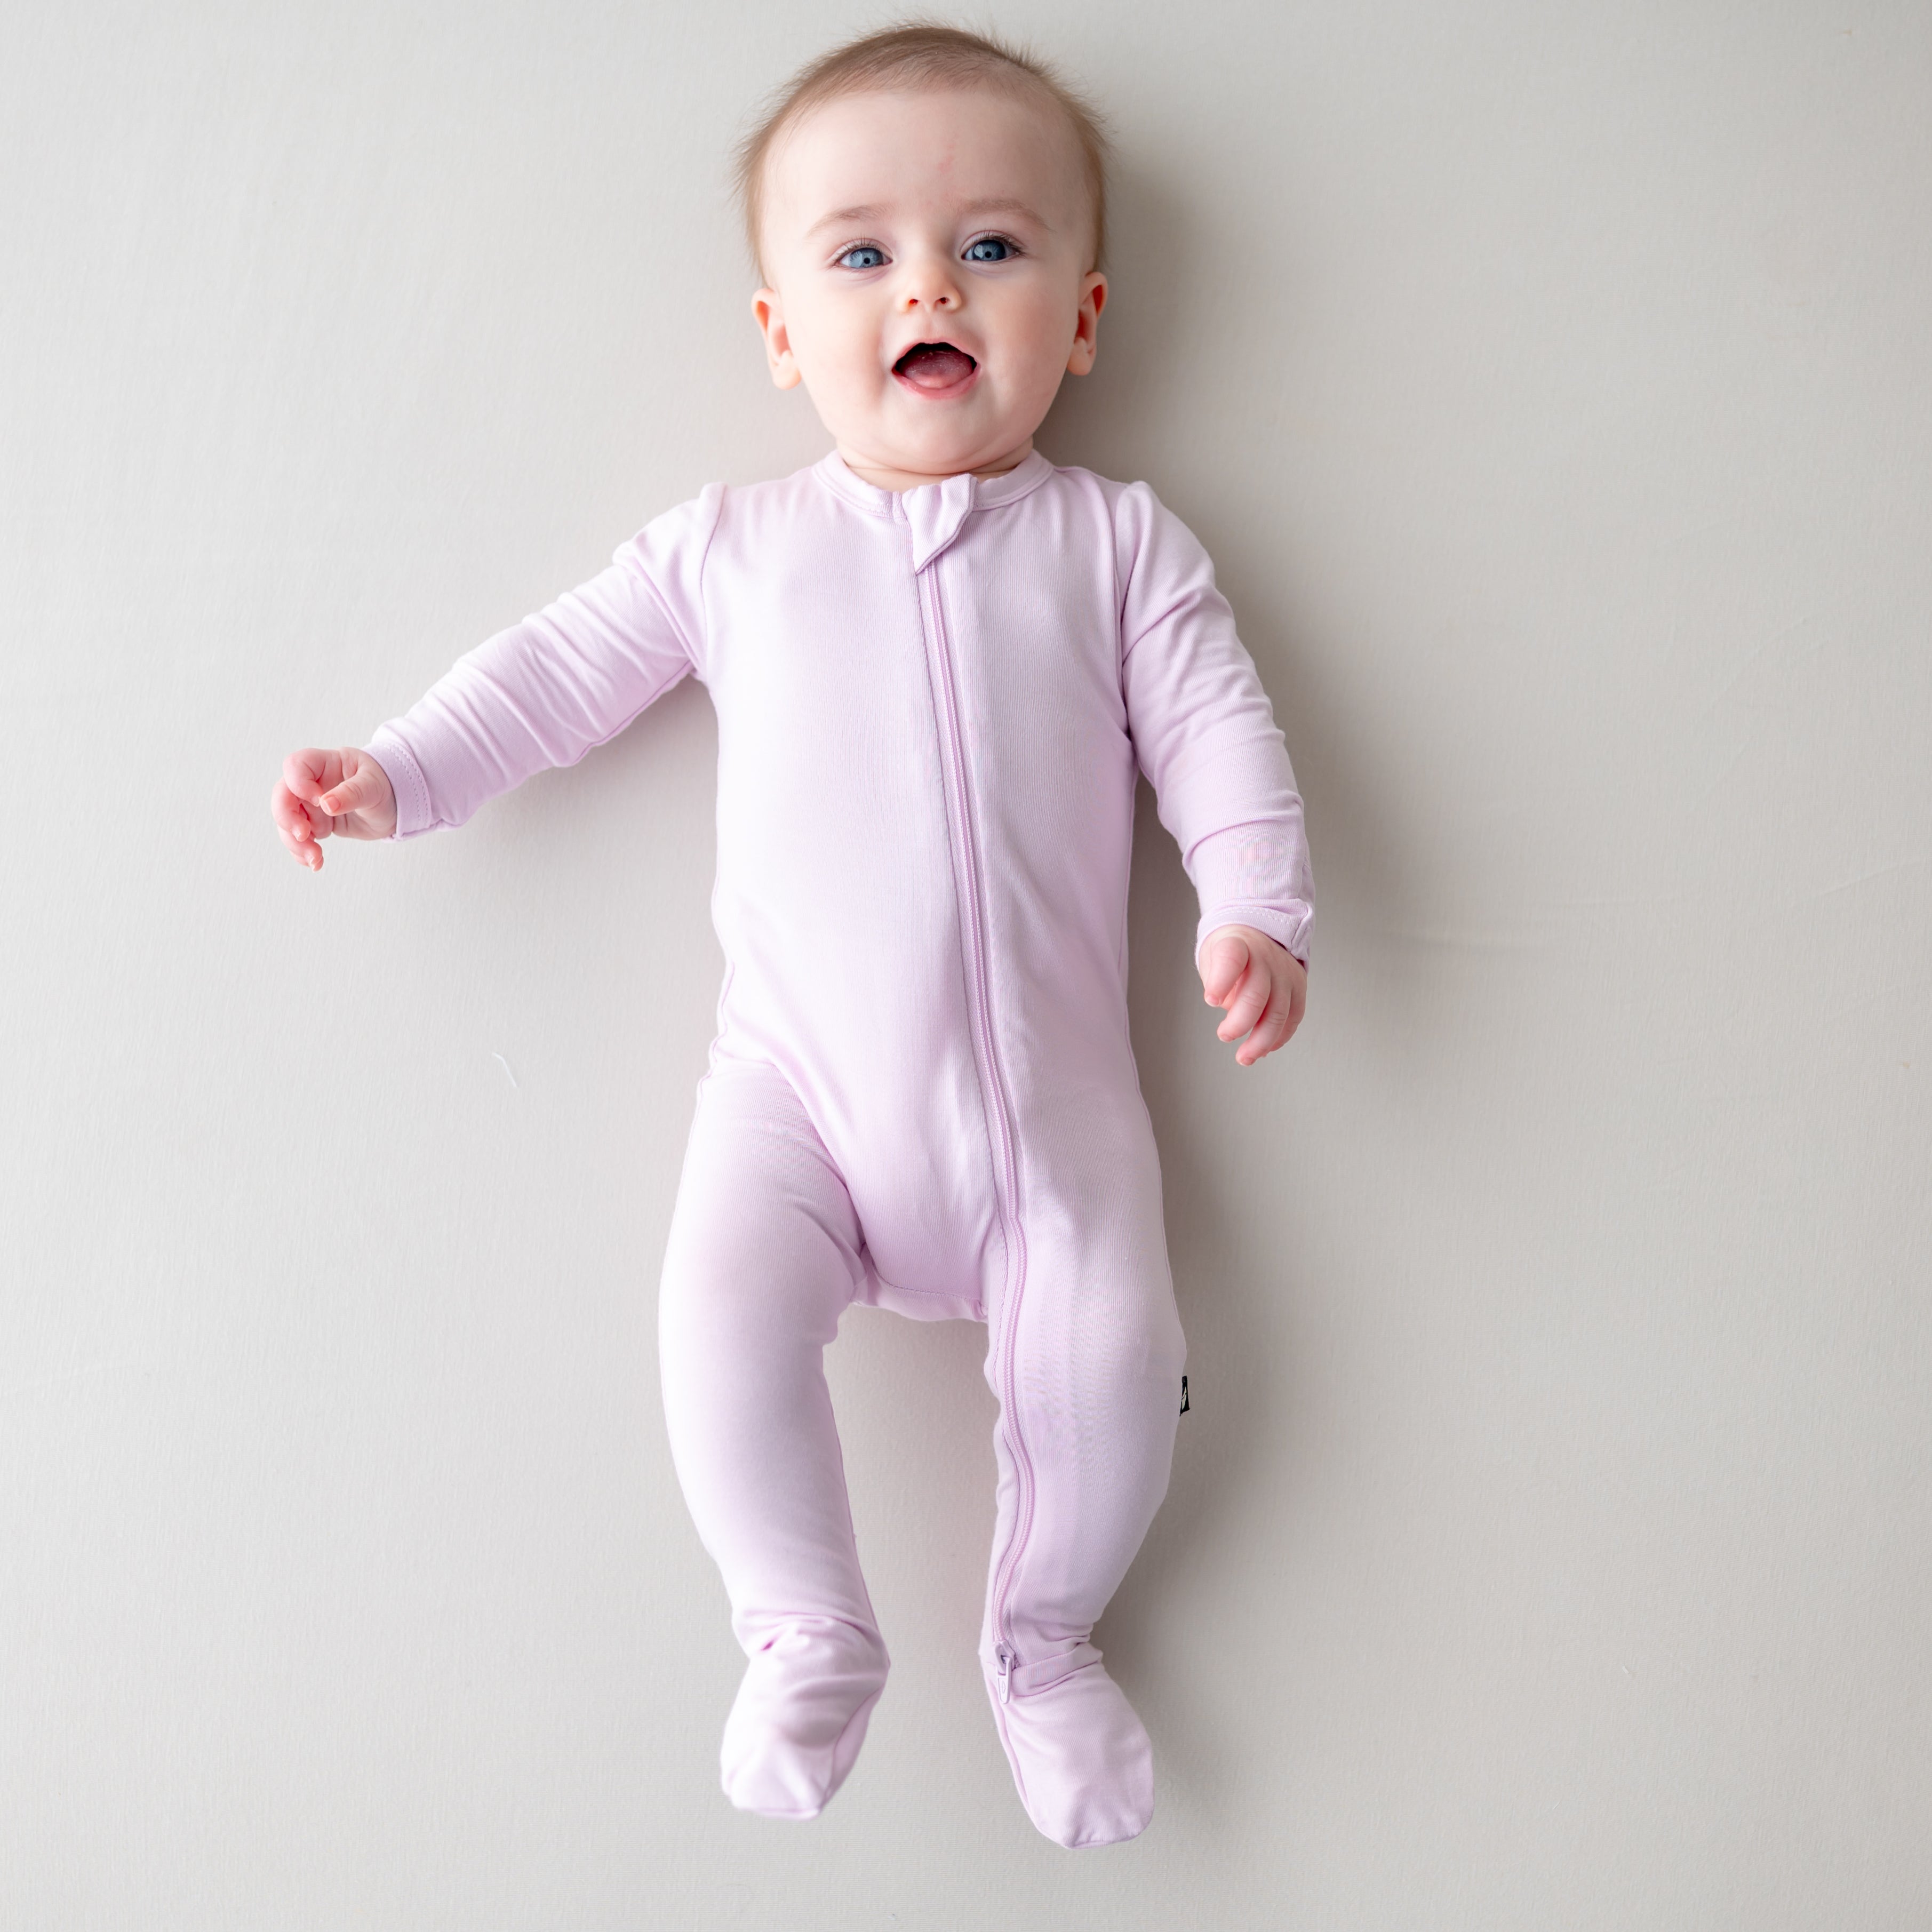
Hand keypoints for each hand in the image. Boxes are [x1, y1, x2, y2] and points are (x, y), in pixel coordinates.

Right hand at [271, 746, 396, 870]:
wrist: (394, 807)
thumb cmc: (385, 786)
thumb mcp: (374, 786)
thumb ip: (352, 792)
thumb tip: (326, 805)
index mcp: (325, 763)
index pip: (295, 765)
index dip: (298, 783)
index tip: (319, 801)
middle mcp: (312, 782)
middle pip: (283, 795)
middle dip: (287, 818)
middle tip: (304, 835)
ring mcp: (311, 804)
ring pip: (287, 821)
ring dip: (295, 842)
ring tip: (315, 857)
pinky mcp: (316, 824)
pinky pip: (298, 838)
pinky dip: (302, 852)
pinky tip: (315, 862)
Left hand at [1199, 924, 1305, 1066]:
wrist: (1259, 936)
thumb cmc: (1231, 951)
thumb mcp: (1213, 957)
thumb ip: (1217, 982)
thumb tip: (1226, 1010)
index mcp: (1238, 945)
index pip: (1231, 959)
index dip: (1221, 981)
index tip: (1211, 1000)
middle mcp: (1265, 957)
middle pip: (1257, 994)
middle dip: (1240, 1023)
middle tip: (1224, 1035)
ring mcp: (1285, 973)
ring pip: (1278, 1013)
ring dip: (1260, 1041)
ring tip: (1244, 1057)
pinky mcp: (1298, 987)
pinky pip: (1293, 1018)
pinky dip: (1279, 1038)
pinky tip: (1264, 1049)